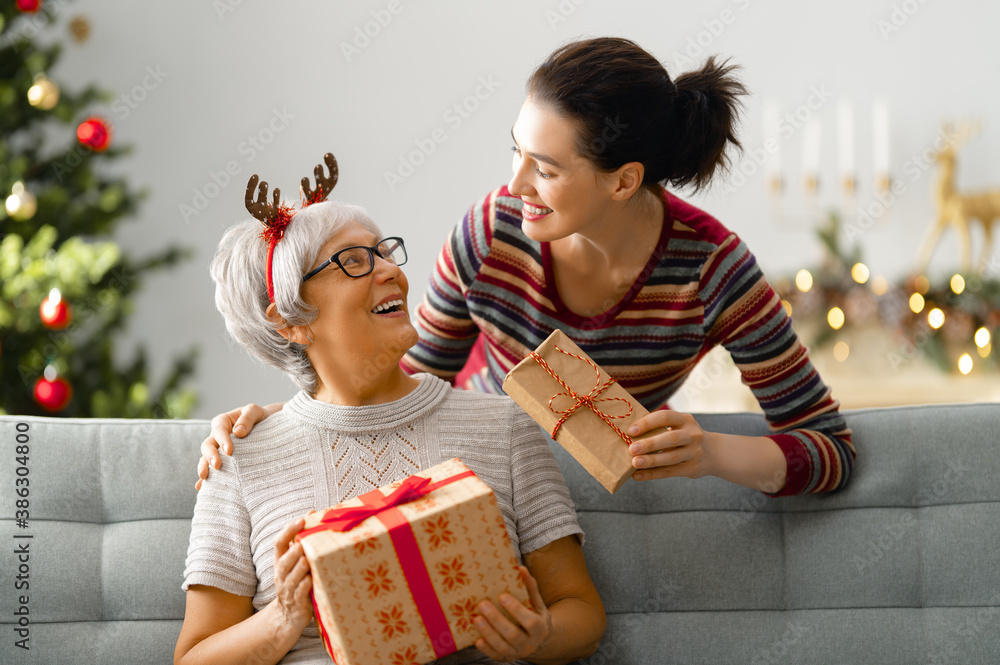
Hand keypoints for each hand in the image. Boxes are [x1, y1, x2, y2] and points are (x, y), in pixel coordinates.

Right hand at [196, 403, 276, 489]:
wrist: (267, 426)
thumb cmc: (260, 417)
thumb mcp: (255, 411)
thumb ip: (247, 418)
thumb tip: (237, 432)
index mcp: (222, 422)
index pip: (218, 430)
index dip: (222, 440)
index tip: (229, 451)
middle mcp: (216, 437)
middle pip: (207, 445)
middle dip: (209, 456)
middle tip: (217, 466)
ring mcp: (218, 450)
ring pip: (205, 459)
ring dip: (204, 468)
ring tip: (204, 478)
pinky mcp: (222, 461)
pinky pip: (211, 470)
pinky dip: (207, 479)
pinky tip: (201, 487)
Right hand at [271, 518, 313, 632]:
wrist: (288, 617)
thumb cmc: (297, 583)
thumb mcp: (296, 562)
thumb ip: (301, 541)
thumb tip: (311, 513)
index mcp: (281, 562)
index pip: (279, 543)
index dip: (288, 530)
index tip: (301, 519)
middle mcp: (281, 575)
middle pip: (283, 561)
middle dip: (293, 551)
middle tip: (303, 542)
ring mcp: (288, 590)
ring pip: (291, 578)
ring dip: (299, 568)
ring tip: (307, 559)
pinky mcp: (297, 604)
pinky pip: (299, 594)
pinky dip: (304, 586)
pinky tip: (310, 580)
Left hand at [474, 567, 551, 662]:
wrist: (541, 640)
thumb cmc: (536, 616)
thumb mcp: (538, 603)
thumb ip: (530, 588)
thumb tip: (521, 569)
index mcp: (540, 628)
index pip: (529, 621)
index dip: (515, 609)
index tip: (502, 596)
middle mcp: (530, 643)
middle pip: (513, 635)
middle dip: (496, 620)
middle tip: (482, 605)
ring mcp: (519, 653)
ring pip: (503, 647)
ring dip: (488, 633)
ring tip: (476, 619)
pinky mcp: (509, 658)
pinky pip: (497, 657)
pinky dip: (487, 649)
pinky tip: (477, 640)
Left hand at [626, 410, 715, 480]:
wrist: (713, 452)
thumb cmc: (684, 436)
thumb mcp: (679, 426)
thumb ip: (660, 428)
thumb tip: (629, 435)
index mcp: (685, 420)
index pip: (666, 417)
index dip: (648, 423)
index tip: (631, 431)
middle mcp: (692, 434)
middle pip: (671, 438)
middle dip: (650, 443)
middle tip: (632, 448)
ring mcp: (694, 452)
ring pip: (671, 457)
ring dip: (651, 461)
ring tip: (634, 463)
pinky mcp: (692, 468)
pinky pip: (670, 472)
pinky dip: (652, 474)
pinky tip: (638, 476)